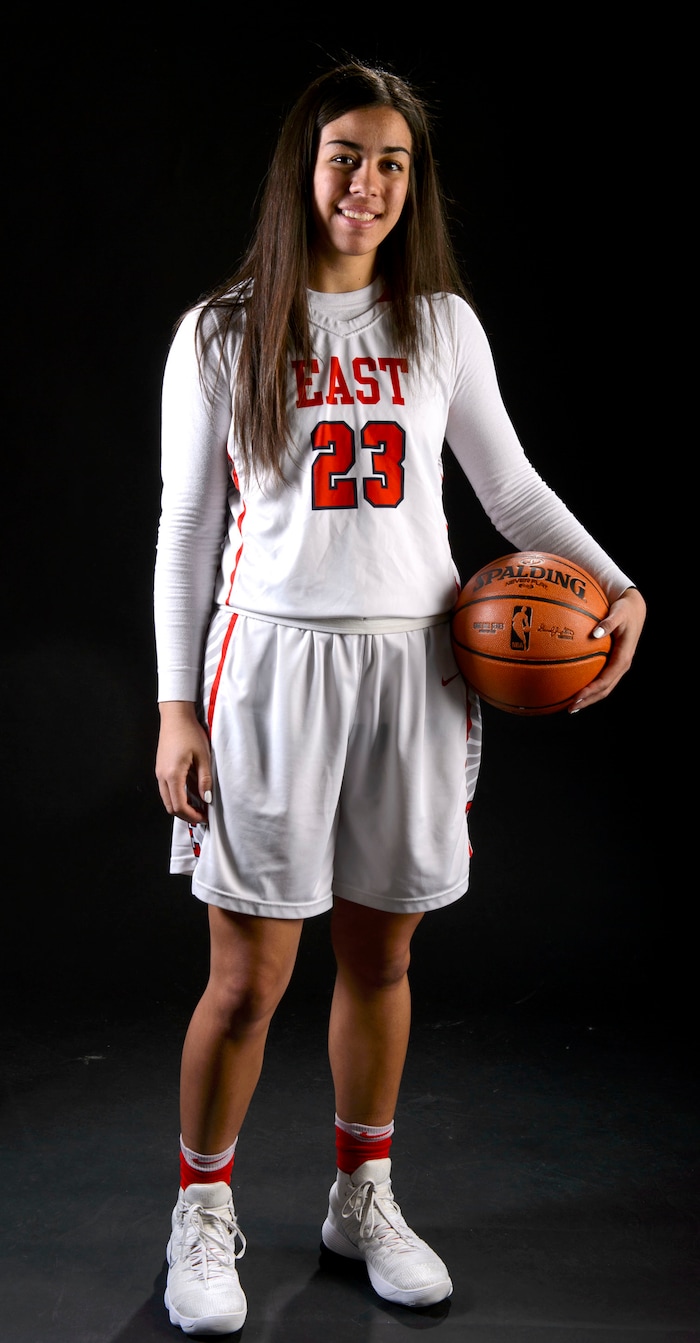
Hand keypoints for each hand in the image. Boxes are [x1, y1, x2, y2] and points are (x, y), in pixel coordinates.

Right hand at [155, 701, 212, 821]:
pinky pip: (167, 789)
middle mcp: (162, 776)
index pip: (180, 806)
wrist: (176, 717)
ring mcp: (159, 773)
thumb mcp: (203, 757)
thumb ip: (205, 780)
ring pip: (167, 799)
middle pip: (171, 806)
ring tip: (199, 805)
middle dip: (186, 815)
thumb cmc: (190, 733)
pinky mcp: (161, 769)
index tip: (204, 818)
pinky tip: (192, 792)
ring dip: (182, 806)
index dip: (192, 816)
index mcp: (173, 775)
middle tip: (202, 815)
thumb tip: (206, 799)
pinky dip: (178, 796)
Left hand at [569, 586, 646, 711]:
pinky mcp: (613, 663)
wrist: (635, 609)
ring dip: (589, 698)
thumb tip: (595, 633)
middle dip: (588, 700)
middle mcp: (621, 665)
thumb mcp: (618, 613)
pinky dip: (589, 687)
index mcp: (624, 658)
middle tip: (570, 708)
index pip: (606, 680)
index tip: (577, 697)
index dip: (592, 690)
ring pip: (604, 688)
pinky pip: (601, 679)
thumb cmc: (625, 610)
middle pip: (605, 690)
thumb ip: (608, 623)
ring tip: (571, 705)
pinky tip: (574, 687)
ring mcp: (618, 666)